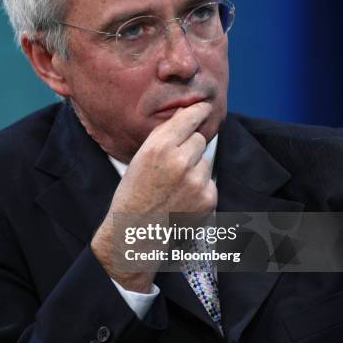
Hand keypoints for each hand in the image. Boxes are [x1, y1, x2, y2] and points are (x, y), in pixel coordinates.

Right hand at [92, 102, 217, 291]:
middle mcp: (179, 162)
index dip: (198, 111)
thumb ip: (163, 136)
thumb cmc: (134, 194)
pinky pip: (209, 182)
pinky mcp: (207, 198)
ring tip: (174, 187)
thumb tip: (186, 117)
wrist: (136, 234)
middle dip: (190, 147)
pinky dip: (200, 189)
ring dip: (194, 169)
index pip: (189, 118)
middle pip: (199, 139)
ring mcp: (196, 181)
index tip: (204, 108)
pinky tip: (182, 199)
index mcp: (158, 148)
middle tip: (173, 165)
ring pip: (204, 161)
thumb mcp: (140, 158)